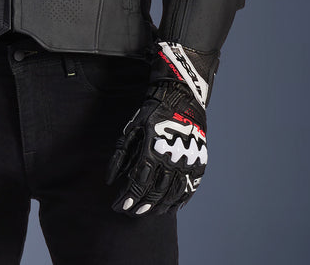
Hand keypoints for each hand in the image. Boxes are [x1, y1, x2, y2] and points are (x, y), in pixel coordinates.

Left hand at [106, 42, 211, 216]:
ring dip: (159, 207)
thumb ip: (120, 155)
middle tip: (131, 212)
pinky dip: (180, 201)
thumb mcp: (131, 129)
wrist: (180, 96)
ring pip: (173, 195)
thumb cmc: (152, 112)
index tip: (119, 207)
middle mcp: (172, 159)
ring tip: (148, 212)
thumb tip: (109, 180)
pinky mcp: (200, 162)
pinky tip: (171, 207)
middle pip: (155, 193)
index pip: (139, 184)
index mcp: (153, 150)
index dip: (128, 198)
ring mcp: (188, 162)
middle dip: (141, 205)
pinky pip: (190, 188)